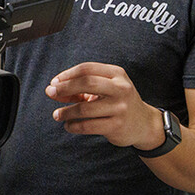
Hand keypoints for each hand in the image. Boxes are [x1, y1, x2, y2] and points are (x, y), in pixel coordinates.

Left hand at [45, 62, 160, 150]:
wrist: (144, 124)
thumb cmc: (118, 102)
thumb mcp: (105, 89)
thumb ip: (81, 88)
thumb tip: (53, 90)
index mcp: (117, 74)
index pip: (87, 69)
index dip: (67, 74)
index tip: (54, 83)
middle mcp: (121, 88)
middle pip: (86, 82)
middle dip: (64, 87)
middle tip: (50, 93)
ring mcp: (120, 108)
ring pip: (85, 108)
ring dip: (66, 111)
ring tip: (57, 114)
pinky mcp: (117, 126)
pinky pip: (88, 126)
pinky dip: (73, 126)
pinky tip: (68, 125)